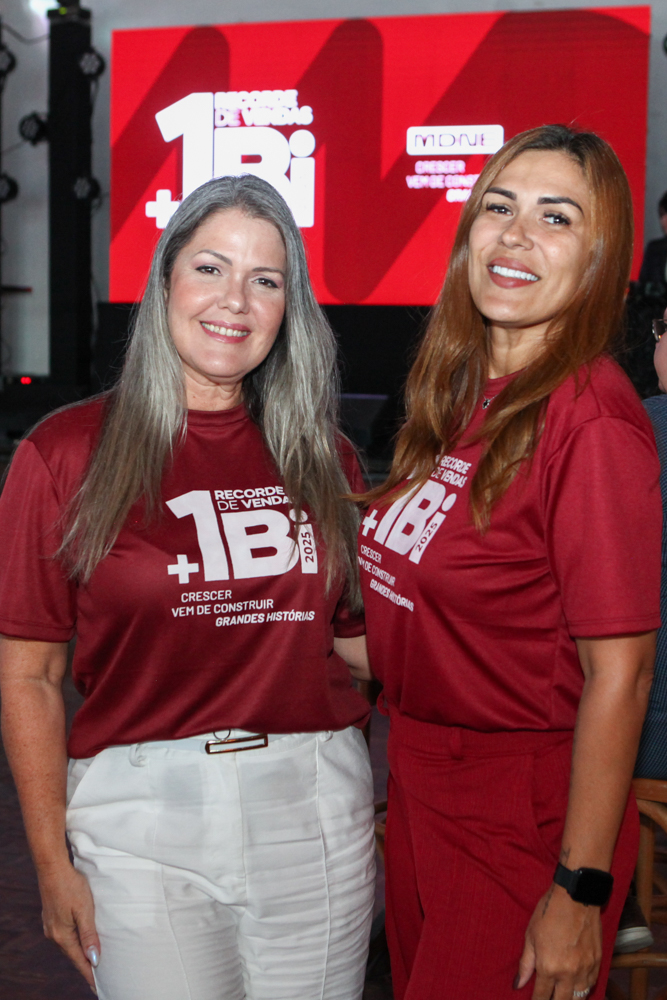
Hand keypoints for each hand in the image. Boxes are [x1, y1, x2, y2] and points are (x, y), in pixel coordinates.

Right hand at [37, 860, 99, 991]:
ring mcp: (51, 925)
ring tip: (92, 960)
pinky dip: (75, 941)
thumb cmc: (71, 886)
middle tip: (99, 977)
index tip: (98, 987)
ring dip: (80, 952)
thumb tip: (93, 959)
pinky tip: (81, 940)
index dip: (90, 973)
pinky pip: (66, 935)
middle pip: (73, 954)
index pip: (79, 960)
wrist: (52, 868)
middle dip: (86, 965)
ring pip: (69, 944)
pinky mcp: (52, 917)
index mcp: (62, 936)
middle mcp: (54, 934)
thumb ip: (89, 935)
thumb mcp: (84, 910)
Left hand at [515, 883, 600, 998]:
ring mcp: (586, 969)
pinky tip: (577, 986)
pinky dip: (583, 988)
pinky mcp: (598, 962)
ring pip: (579, 997)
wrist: (576, 896)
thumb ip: (526, 963)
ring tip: (562, 994)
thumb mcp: (531, 935)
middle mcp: (568, 973)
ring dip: (569, 997)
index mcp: (549, 967)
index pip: (541, 996)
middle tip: (547, 998)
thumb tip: (518, 984)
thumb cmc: (548, 912)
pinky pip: (591, 984)